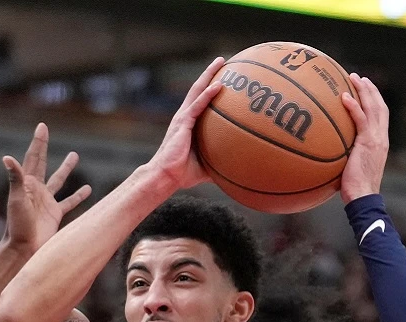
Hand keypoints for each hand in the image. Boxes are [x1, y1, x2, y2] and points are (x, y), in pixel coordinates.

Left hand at [2, 123, 90, 253]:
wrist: (24, 249)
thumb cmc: (17, 226)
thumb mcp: (17, 200)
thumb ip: (15, 179)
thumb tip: (7, 157)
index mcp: (27, 184)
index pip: (34, 158)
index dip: (38, 142)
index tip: (42, 127)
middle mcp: (37, 190)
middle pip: (42, 163)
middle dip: (44, 147)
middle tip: (45, 130)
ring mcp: (46, 202)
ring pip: (59, 180)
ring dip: (65, 168)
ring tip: (74, 155)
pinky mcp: (55, 214)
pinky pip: (69, 202)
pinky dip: (78, 196)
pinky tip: (87, 189)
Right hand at [146, 57, 225, 189]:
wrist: (165, 177)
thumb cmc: (182, 173)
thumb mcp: (207, 165)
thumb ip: (220, 159)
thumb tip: (240, 165)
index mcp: (188, 123)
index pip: (200, 99)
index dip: (210, 86)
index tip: (223, 75)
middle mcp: (184, 116)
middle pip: (198, 88)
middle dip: (210, 73)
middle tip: (223, 61)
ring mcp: (182, 118)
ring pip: (197, 90)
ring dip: (209, 75)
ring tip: (221, 62)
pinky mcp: (182, 123)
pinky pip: (197, 105)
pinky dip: (208, 94)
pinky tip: (219, 85)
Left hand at [339, 73, 389, 203]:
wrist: (363, 197)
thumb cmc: (354, 188)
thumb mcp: (352, 168)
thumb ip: (346, 155)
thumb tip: (328, 151)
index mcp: (380, 142)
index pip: (381, 116)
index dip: (374, 100)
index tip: (365, 89)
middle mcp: (381, 137)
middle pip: (380, 106)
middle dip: (370, 90)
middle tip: (359, 77)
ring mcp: (376, 139)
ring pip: (373, 108)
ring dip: (363, 90)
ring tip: (353, 78)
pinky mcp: (368, 143)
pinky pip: (361, 120)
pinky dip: (354, 106)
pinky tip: (344, 97)